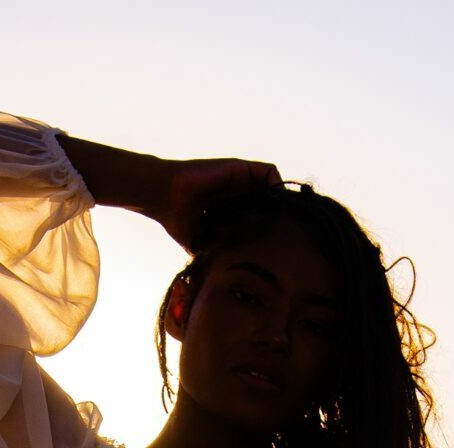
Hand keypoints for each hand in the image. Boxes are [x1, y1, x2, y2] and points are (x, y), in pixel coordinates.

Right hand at [156, 157, 283, 250]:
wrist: (164, 196)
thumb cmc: (176, 219)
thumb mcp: (197, 242)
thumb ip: (210, 252)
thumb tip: (219, 273)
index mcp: (229, 208)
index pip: (257, 214)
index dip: (269, 224)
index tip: (278, 241)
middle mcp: (236, 192)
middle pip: (269, 199)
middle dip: (281, 213)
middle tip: (290, 232)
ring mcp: (239, 179)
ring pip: (271, 186)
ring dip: (281, 198)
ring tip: (289, 217)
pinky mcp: (239, 168)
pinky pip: (268, 171)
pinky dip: (277, 184)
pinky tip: (279, 203)